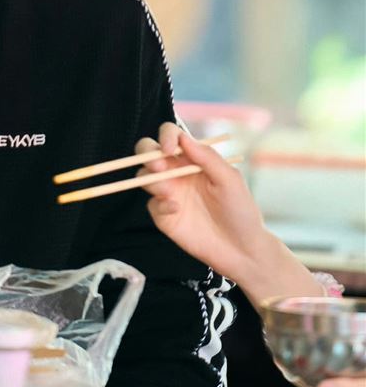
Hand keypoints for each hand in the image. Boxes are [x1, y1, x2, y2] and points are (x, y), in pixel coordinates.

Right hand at [135, 124, 321, 304]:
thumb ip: (207, 157)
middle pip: (148, 152)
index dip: (166, 136)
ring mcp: (169, 193)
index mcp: (193, 158)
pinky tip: (176, 210)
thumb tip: (183, 138)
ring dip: (152, 180)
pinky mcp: (164, 216)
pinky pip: (151, 204)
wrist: (242, 250)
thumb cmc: (240, 210)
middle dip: (146, 154)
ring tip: (169, 192)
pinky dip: (160, 204)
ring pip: (144, 176)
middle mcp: (177, 172)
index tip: (169, 149)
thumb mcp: (229, 179)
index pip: (171, 136)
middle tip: (158, 167)